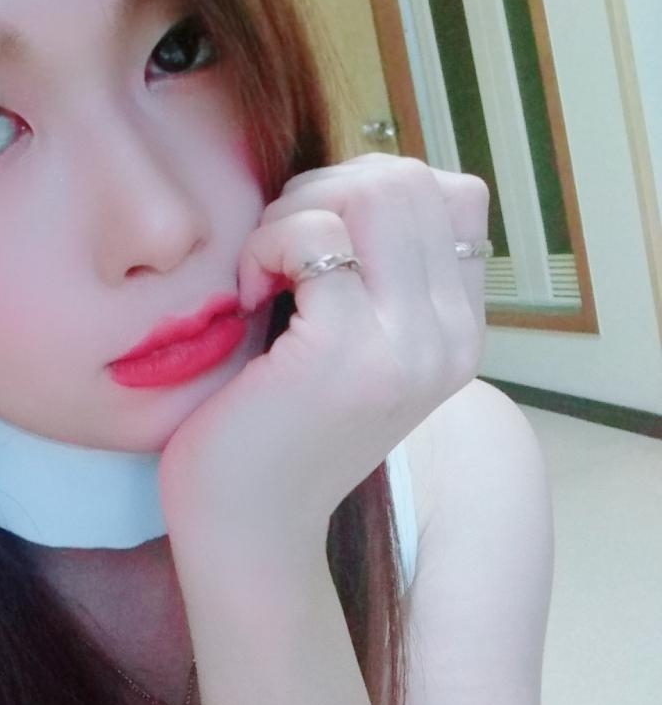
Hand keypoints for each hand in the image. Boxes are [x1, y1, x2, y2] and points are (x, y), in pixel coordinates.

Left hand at [157, 153, 489, 555]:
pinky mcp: (348, 354)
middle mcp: (450, 339)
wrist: (248, 527)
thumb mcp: (351, 343)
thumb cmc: (274, 426)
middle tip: (276, 247)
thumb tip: (354, 177)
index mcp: (458, 332)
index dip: (370, 188)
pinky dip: (266, 245)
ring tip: (263, 269)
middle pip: (410, 180)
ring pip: (375, 193)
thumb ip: (377, 274)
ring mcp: (408, 347)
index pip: (452, 195)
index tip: (314, 237)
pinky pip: (315, 237)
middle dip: (324, 188)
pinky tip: (247, 296)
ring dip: (296, 212)